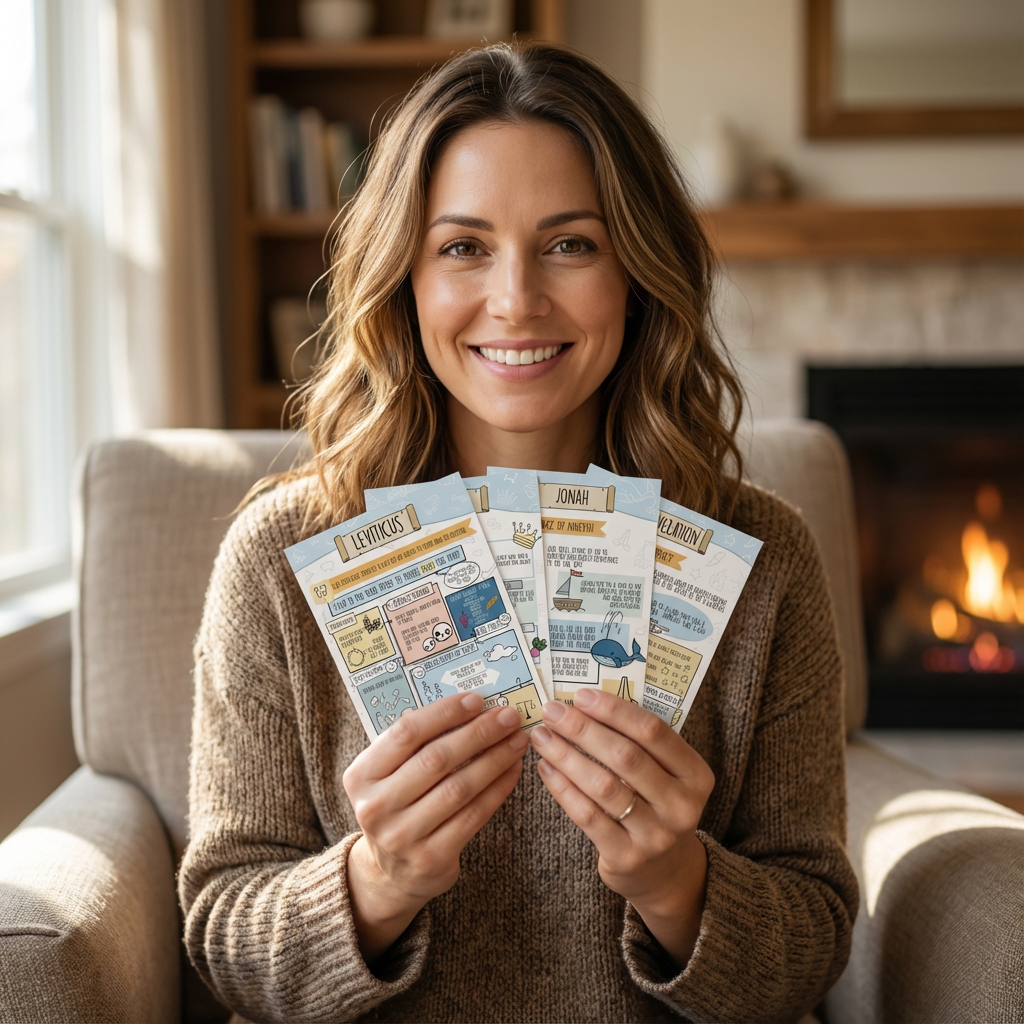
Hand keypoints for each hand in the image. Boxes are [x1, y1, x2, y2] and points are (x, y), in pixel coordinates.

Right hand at [343, 691, 527, 961]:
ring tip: (517, 740)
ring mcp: (402, 836)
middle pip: (436, 759)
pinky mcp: (431, 858)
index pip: (405, 733)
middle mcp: (376, 806)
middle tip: (508, 717)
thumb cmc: (398, 806)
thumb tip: (470, 707)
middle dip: (479, 733)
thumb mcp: (389, 775)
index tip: (476, 700)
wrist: (392, 873)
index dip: (444, 713)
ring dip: (495, 759)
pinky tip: (512, 770)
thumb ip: (415, 745)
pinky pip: (473, 815)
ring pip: (459, 787)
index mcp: (361, 775)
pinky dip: (497, 789)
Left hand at [529, 688, 713, 966]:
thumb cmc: (656, 806)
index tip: (580, 696)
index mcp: (696, 774)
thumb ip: (638, 743)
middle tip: (552, 711)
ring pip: (603, 786)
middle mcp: (682, 806)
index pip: (654, 731)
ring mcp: (656, 835)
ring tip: (542, 736)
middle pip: (626, 756)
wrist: (664, 873)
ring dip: (566, 756)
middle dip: (583, 729)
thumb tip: (584, 704)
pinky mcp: (627, 857)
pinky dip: (562, 788)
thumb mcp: (665, 775)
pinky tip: (545, 768)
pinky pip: (587, 815)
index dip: (614, 710)